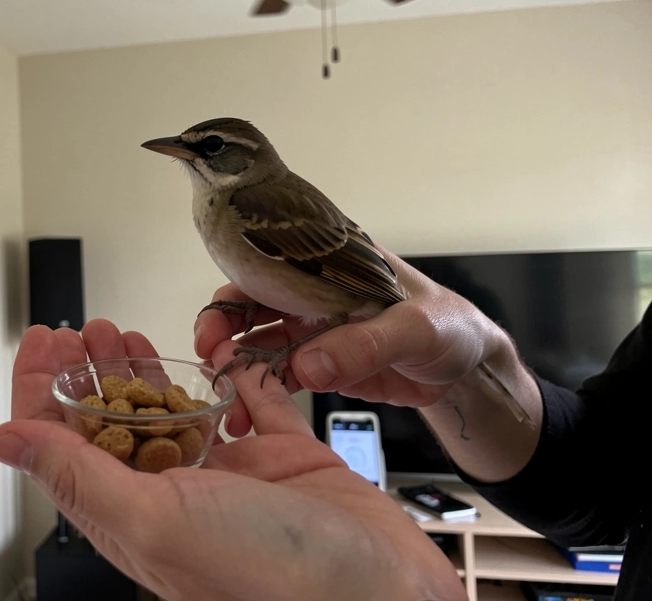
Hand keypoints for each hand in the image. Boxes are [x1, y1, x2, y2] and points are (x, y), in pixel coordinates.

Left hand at [0, 319, 465, 600]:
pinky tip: (215, 351)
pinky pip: (250, 403)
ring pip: (174, 412)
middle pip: (116, 423)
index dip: (43, 390)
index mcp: (132, 516)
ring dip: (145, 370)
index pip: (66, 445)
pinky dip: (231, 374)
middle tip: (88, 326)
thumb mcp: (153, 521)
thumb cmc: (268, 579)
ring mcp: (231, 477)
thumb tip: (1, 441)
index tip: (43, 338)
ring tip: (126, 332)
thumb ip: (78, 475)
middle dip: (93, 370)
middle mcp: (176, 496)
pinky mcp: (283, 457)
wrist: (379, 596)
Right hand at [195, 246, 514, 436]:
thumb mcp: (414, 328)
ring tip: (226, 405)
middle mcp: (309, 292)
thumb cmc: (450, 326)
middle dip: (221, 336)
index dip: (230, 298)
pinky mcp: (320, 367)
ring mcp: (312, 332)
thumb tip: (307, 365)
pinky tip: (247, 417)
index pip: (261, 267)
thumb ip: (365, 344)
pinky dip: (261, 397)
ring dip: (237, 372)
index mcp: (325, 265)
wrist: (470, 370)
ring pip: (258, 347)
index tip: (213, 331)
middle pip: (248, 308)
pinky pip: (280, 380)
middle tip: (210, 365)